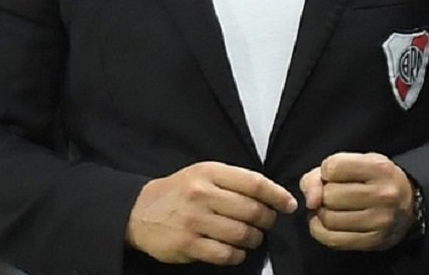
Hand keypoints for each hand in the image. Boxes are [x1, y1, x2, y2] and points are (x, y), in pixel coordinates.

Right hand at [126, 161, 297, 265]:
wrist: (139, 211)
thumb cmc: (179, 192)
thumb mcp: (202, 174)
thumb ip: (233, 181)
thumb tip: (271, 196)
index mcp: (209, 172)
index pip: (253, 183)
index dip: (277, 195)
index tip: (289, 204)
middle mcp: (202, 194)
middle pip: (251, 211)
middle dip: (267, 220)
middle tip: (267, 223)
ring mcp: (194, 220)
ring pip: (241, 234)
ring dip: (254, 239)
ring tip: (252, 237)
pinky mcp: (188, 244)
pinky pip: (226, 254)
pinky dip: (238, 255)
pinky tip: (236, 251)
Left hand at [299, 152, 415, 250]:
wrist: (408, 203)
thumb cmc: (374, 179)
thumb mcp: (354, 163)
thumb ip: (320, 174)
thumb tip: (310, 200)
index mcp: (378, 168)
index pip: (332, 167)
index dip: (326, 172)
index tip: (335, 175)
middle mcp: (382, 195)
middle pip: (329, 196)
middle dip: (324, 194)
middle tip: (333, 194)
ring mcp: (380, 221)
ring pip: (329, 218)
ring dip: (322, 213)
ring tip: (330, 208)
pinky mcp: (374, 241)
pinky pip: (333, 239)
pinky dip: (320, 231)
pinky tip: (325, 223)